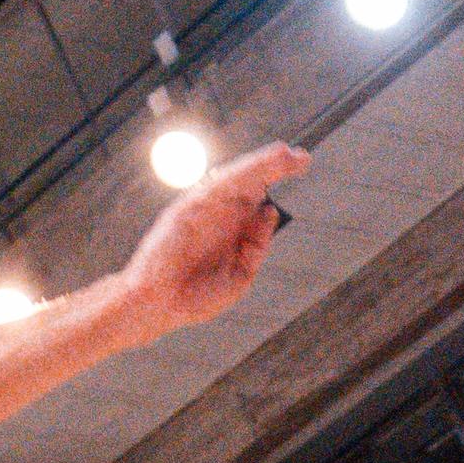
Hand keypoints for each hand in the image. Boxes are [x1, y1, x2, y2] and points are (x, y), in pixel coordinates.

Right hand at [121, 144, 308, 331]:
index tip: (302, 162)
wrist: (161, 308)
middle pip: (251, 182)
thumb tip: (270, 210)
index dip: (278, 177)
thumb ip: (256, 244)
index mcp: (233, 228)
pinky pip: (211, 190)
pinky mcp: (184, 211)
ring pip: (233, 181)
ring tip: (282, 154)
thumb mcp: (241, 274)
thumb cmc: (197, 295)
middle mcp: (219, 214)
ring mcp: (202, 211)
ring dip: (258, 166)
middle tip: (301, 155)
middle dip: (276, 166)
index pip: (258, 194)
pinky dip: (232, 178)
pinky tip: (254, 169)